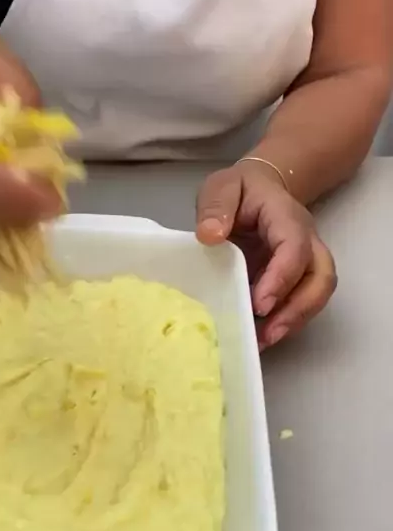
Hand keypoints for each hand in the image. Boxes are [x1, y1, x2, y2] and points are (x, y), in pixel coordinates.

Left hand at [196, 160, 336, 349]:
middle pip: (321, 276)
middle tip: (268, 333)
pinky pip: (302, 302)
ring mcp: (306, 261)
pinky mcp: (298, 278)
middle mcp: (306, 241)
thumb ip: (216, 207)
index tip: (261, 304)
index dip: (282, 277)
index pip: (295, 247)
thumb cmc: (241, 190)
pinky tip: (260, 338)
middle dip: (298, 308)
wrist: (259, 189)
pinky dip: (285, 322)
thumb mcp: (222, 187)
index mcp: (286, 217)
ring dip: (294, 321)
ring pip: (317, 293)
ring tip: (262, 342)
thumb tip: (210, 236)